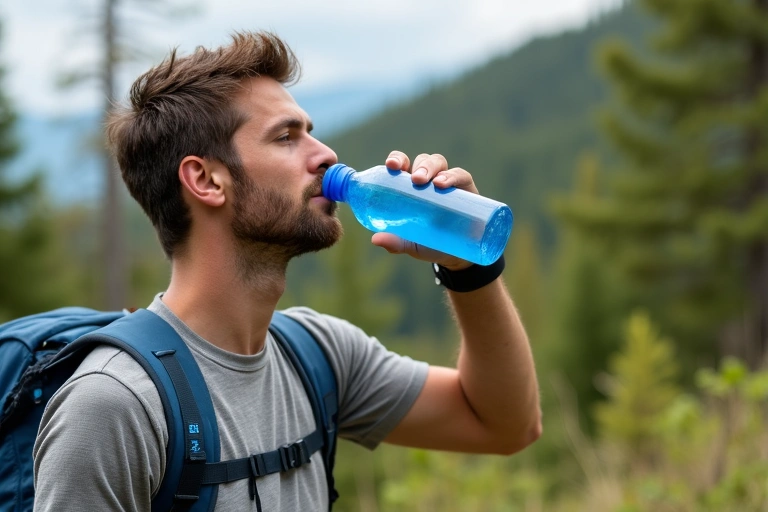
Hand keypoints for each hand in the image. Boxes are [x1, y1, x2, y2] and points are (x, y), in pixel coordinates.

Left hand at [370, 150, 477, 270]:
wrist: (456, 256)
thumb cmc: (428, 244)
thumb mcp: (410, 244)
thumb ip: (395, 242)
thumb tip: (376, 239)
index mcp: (409, 187)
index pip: (402, 165)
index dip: (397, 160)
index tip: (392, 165)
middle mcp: (427, 180)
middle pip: (421, 161)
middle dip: (418, 165)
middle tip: (415, 180)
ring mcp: (447, 182)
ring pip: (438, 163)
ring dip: (432, 168)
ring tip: (432, 183)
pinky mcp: (466, 189)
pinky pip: (461, 175)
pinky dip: (453, 176)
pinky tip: (444, 184)